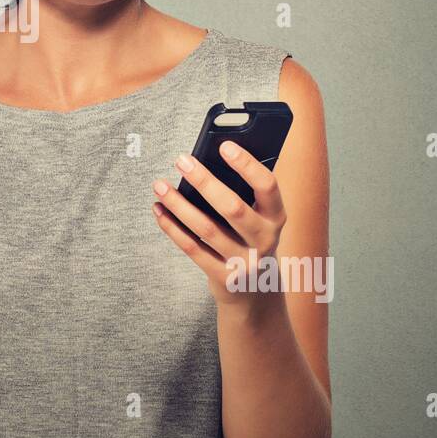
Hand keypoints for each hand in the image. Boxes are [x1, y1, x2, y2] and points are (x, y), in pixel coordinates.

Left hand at [151, 141, 287, 308]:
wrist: (256, 291)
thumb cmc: (249, 237)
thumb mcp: (258, 217)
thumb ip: (241, 193)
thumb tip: (204, 162)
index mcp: (276, 216)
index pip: (268, 186)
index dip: (248, 165)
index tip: (224, 146)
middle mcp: (264, 239)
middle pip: (232, 208)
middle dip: (205, 182)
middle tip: (181, 160)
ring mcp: (244, 261)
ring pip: (206, 229)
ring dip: (179, 204)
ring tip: (160, 185)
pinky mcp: (223, 277)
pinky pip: (192, 249)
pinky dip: (172, 228)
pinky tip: (159, 210)